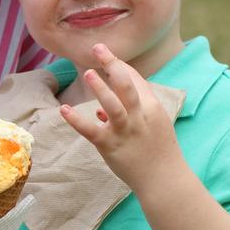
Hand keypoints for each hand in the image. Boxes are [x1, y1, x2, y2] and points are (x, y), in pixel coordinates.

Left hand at [59, 43, 182, 193]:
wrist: (164, 181)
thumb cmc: (158, 152)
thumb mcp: (151, 127)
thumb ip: (129, 114)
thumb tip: (100, 109)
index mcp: (152, 108)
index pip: (136, 80)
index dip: (120, 66)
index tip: (106, 55)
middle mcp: (139, 116)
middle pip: (127, 86)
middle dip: (113, 65)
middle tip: (97, 48)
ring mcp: (125, 131)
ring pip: (113, 105)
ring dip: (100, 88)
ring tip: (87, 73)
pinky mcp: (111, 146)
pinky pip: (92, 131)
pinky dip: (77, 120)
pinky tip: (64, 110)